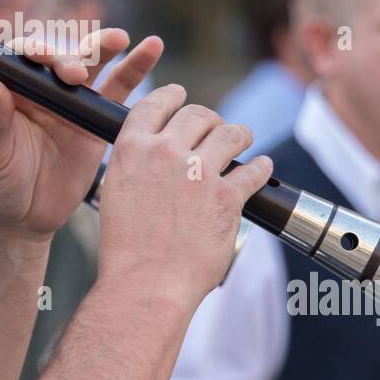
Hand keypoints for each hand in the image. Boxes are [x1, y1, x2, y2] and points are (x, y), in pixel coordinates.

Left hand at [0, 28, 162, 239]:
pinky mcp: (95, 120)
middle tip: (76, 75)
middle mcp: (41, 90)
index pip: (20, 57)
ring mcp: (71, 103)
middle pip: (60, 56)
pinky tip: (150, 51)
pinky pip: (118, 92)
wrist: (22, 219)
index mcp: (11, 91)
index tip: (42, 57)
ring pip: (92, 65)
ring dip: (105, 47)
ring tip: (120, 39)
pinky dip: (135, 70)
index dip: (33, 50)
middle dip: (70, 57)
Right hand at [97, 84, 273, 303]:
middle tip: (215, 127)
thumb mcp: (117, 191)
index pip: (156, 104)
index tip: (181, 96)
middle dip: (209, 119)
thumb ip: (136, 164)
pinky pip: (253, 171)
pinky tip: (263, 168)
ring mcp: (198, 174)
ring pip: (230, 134)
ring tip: (244, 139)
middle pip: (197, 115)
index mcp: (132, 149)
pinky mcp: (226, 197)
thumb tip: (156, 151)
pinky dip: (261, 168)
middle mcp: (165, 153)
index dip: (173, 96)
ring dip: (240, 134)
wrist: (146, 284)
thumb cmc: (128, 248)